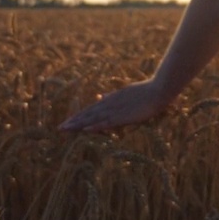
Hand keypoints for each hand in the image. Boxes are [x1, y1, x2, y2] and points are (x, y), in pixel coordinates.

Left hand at [58, 79, 177, 132]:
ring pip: (93, 118)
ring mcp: (115, 110)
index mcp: (110, 99)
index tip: (67, 122)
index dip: (78, 116)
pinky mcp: (123, 116)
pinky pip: (105, 123)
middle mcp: (109, 104)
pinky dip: (94, 126)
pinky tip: (85, 130)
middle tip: (59, 128)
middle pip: (88, 114)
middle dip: (73, 121)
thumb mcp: (124, 92)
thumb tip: (100, 96)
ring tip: (66, 129)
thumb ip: (111, 96)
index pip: (90, 109)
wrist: (158, 90)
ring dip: (78, 124)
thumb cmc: (145, 92)